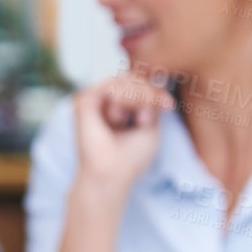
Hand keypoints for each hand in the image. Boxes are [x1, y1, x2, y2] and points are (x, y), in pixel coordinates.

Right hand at [71, 74, 173, 200]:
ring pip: (123, 79)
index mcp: (120, 105)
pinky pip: (110, 85)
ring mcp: (94, 99)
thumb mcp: (152, 124)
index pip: (140, 82)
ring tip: (138, 120)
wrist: (112, 174)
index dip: (155, 89)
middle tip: (150, 115)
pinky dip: (123, 97)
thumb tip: (158, 76)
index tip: (168, 105)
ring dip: (138, 96)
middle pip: (133, 77)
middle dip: (148, 92)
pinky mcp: (83, 101)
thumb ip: (152, 100)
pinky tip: (122, 117)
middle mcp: (106, 100)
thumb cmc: (132, 157)